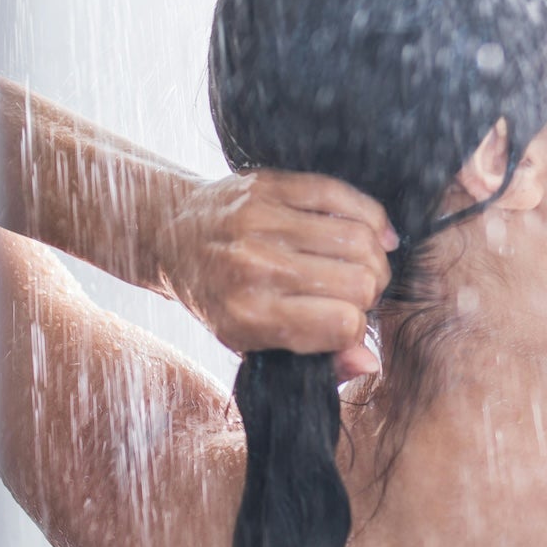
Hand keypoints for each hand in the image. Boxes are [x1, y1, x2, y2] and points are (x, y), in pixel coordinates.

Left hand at [155, 170, 398, 381]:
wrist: (172, 234)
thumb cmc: (221, 296)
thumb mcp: (255, 343)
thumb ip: (317, 360)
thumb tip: (369, 360)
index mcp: (250, 315)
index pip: (343, 324)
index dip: (356, 328)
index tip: (345, 324)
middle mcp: (255, 266)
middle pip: (359, 281)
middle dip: (371, 291)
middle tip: (357, 293)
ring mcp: (262, 220)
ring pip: (359, 238)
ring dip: (374, 255)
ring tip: (361, 265)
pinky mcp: (271, 185)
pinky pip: (344, 196)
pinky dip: (371, 217)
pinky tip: (373, 232)